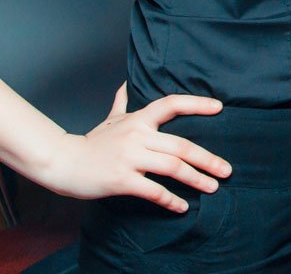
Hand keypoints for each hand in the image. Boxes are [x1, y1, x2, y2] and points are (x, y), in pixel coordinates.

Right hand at [35, 82, 232, 212]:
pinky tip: (182, 206)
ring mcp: (130, 158)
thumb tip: (125, 84)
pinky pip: (153, 191)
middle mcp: (137, 135)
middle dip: (208, 159)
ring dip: (196, 179)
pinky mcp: (122, 180)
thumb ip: (121, 103)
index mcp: (138, 119)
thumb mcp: (109, 120)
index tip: (220, 107)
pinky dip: (171, 200)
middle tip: (227, 171)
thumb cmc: (91, 142)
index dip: (197, 104)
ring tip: (212, 188)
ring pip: (172, 167)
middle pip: (181, 145)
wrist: (63, 162)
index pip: (171, 104)